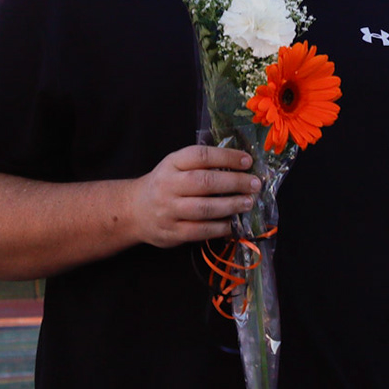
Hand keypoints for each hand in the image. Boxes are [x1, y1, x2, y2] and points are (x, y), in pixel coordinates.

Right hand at [127, 145, 256, 246]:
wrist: (134, 211)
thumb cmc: (166, 185)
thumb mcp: (176, 167)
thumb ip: (203, 165)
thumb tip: (243, 164)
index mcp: (171, 164)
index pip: (201, 156)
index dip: (227, 157)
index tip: (248, 160)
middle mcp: (168, 185)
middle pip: (204, 182)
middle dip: (235, 182)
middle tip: (255, 184)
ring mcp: (168, 210)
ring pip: (204, 208)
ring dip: (231, 205)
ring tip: (248, 202)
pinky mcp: (171, 232)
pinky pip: (200, 231)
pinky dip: (220, 228)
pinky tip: (233, 223)